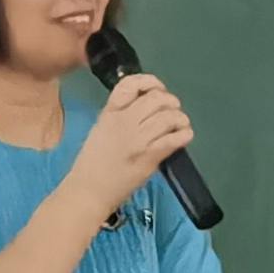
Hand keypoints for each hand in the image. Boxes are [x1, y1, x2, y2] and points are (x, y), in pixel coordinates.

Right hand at [73, 73, 191, 213]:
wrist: (89, 190)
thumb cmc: (92, 162)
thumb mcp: (100, 130)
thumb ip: (119, 115)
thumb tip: (146, 107)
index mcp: (109, 113)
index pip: (130, 84)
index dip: (150, 82)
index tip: (157, 89)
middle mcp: (124, 122)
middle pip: (156, 99)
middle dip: (171, 102)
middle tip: (173, 111)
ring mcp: (137, 140)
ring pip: (169, 117)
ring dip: (180, 119)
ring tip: (180, 126)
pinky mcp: (149, 157)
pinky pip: (174, 139)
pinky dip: (184, 135)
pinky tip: (183, 137)